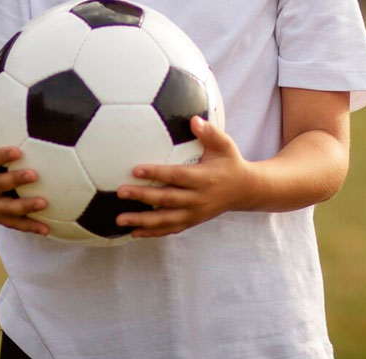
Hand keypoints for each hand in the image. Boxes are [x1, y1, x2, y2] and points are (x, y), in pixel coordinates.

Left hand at [116, 116, 252, 237]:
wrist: (245, 191)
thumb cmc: (231, 163)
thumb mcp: (225, 145)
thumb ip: (210, 133)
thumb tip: (194, 119)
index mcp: (203, 179)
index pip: (176, 176)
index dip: (156, 173)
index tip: (136, 170)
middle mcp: (198, 199)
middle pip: (166, 199)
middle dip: (142, 197)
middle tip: (121, 192)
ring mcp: (194, 213)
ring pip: (165, 220)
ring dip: (142, 221)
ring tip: (120, 219)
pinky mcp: (192, 222)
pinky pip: (170, 229)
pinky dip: (152, 233)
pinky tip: (134, 232)